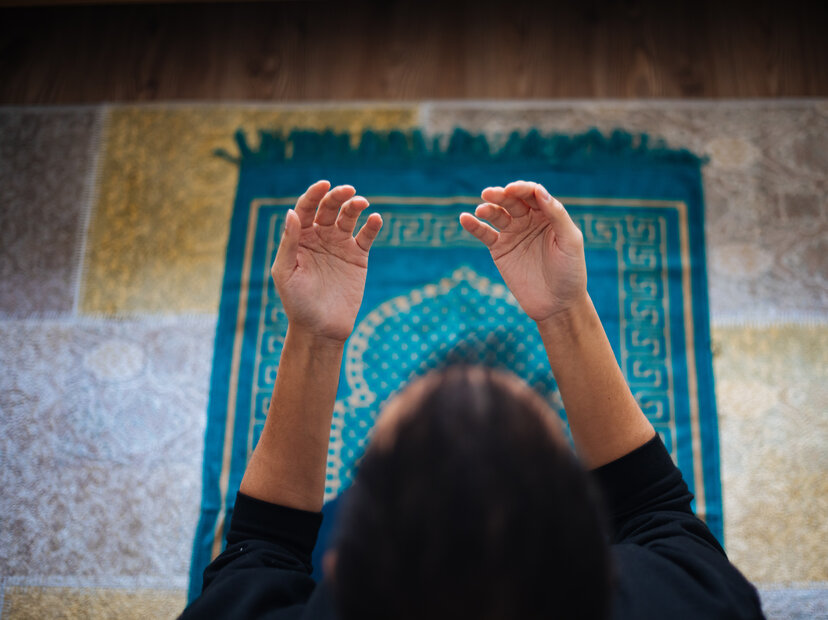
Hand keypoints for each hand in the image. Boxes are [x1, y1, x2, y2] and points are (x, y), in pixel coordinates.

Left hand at [272, 181, 382, 342]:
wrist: (320, 328)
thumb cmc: (297, 302)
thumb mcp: (286, 272)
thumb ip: (289, 243)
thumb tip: (292, 213)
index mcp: (299, 238)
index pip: (306, 208)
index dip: (314, 194)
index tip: (323, 185)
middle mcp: (319, 237)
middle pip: (328, 208)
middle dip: (338, 196)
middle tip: (348, 191)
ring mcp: (339, 245)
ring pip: (348, 217)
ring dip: (355, 206)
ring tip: (362, 203)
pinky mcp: (358, 257)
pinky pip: (366, 236)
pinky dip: (372, 226)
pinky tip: (375, 219)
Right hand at [459, 181, 586, 323]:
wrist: (557, 304)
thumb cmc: (570, 272)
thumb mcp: (570, 241)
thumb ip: (557, 215)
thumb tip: (539, 190)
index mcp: (548, 215)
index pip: (533, 194)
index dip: (522, 189)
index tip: (512, 190)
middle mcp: (529, 220)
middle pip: (512, 201)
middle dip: (500, 195)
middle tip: (489, 194)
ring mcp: (513, 234)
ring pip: (497, 214)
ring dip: (487, 208)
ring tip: (481, 210)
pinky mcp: (500, 249)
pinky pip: (485, 234)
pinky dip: (474, 226)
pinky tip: (465, 218)